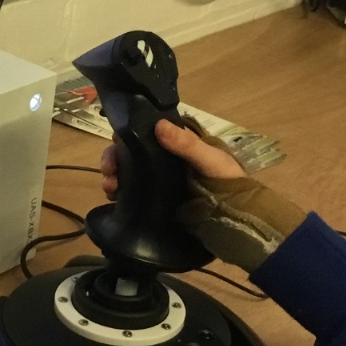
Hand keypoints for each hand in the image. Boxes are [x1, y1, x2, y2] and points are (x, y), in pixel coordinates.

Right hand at [99, 117, 244, 198]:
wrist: (237, 221)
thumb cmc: (228, 184)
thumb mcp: (210, 160)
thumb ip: (187, 144)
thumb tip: (158, 125)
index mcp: (178, 145)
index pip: (147, 133)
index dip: (128, 134)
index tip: (115, 140)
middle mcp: (165, 161)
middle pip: (131, 153)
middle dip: (114, 158)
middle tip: (108, 170)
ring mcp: (159, 183)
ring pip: (128, 173)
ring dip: (113, 176)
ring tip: (109, 187)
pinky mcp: (156, 204)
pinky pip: (132, 195)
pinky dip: (119, 194)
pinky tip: (113, 198)